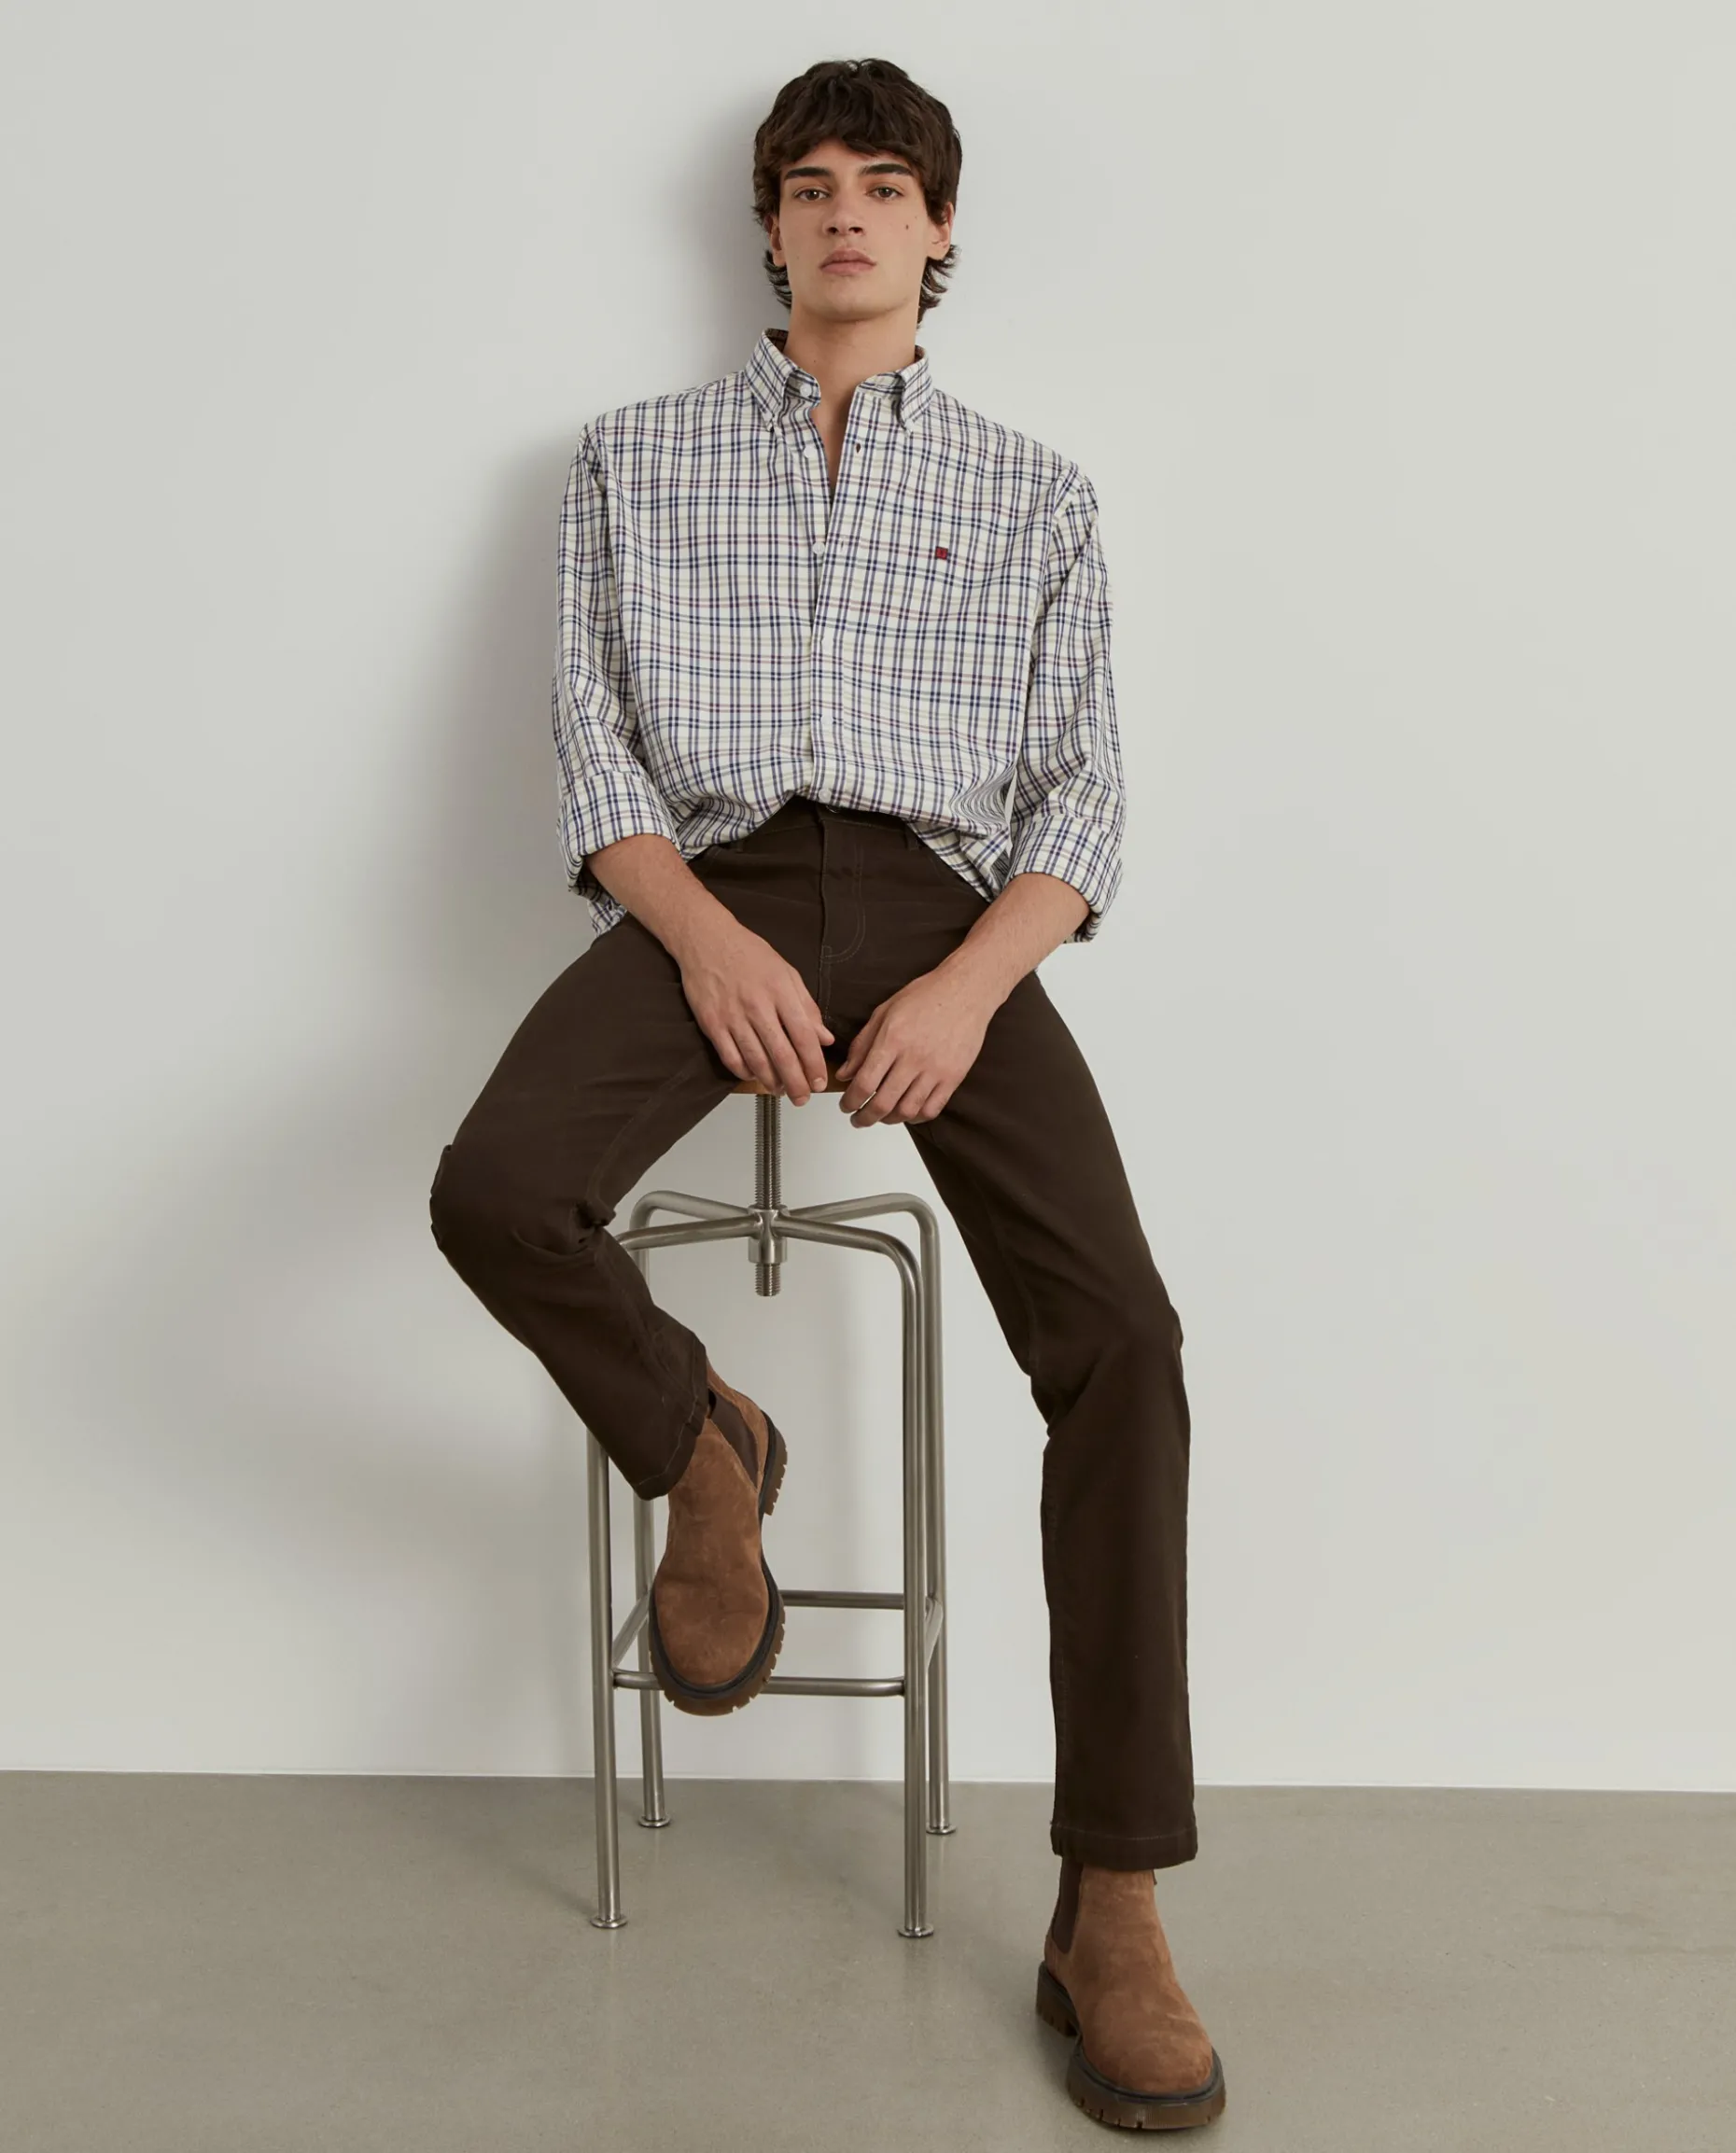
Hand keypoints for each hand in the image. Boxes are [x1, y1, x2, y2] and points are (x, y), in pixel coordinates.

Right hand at [676, 915, 833, 1103]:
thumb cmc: (747, 953)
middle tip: (803, 1097)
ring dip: (771, 1081)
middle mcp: (757, 1006)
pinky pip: (730, 1057)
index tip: (820, 1080)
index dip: (814, 1064)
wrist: (706, 940)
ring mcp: (733, 1016)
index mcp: (781, 991)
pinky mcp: (712, 1023)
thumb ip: (807, 1006)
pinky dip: (744, 1071)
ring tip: (781, 1091)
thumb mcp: (786, 972)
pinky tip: (754, 1076)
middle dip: (796, 1082)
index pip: (804, 1036)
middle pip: (782, 1054)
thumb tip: (824, 1037)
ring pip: (756, 1060)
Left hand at [832, 967, 994, 1125]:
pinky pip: (932, 1108)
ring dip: (888, 1120)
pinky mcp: (954, 1077)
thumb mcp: (884, 1012)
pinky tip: (907, 1112)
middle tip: (857, 1119)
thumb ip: (862, 1045)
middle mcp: (914, 1058)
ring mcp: (936, 1069)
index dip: (850, 1101)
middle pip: (883, 1103)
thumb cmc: (926, 996)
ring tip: (880, 1117)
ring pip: (907, 1111)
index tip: (845, 1105)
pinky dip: (917, 1118)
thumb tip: (845, 1073)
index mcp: (892, 1039)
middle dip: (864, 1118)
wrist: (966, 991)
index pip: (864, 1083)